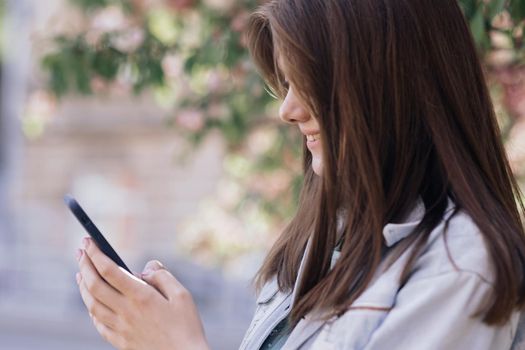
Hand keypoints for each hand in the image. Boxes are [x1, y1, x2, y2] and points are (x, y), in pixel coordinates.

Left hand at [75, 237, 208, 349]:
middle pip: (94, 285)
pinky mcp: (121, 342)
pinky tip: (91, 302)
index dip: (96, 254)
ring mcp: (121, 329)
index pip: (109, 270)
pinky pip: (98, 323)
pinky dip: (90, 308)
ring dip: (82, 285)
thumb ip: (163, 276)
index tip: (89, 241)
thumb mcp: (182, 295)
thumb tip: (146, 268)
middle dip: (84, 265)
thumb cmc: (187, 327)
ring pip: (91, 304)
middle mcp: (126, 312)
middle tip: (80, 251)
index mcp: (141, 297)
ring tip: (80, 272)